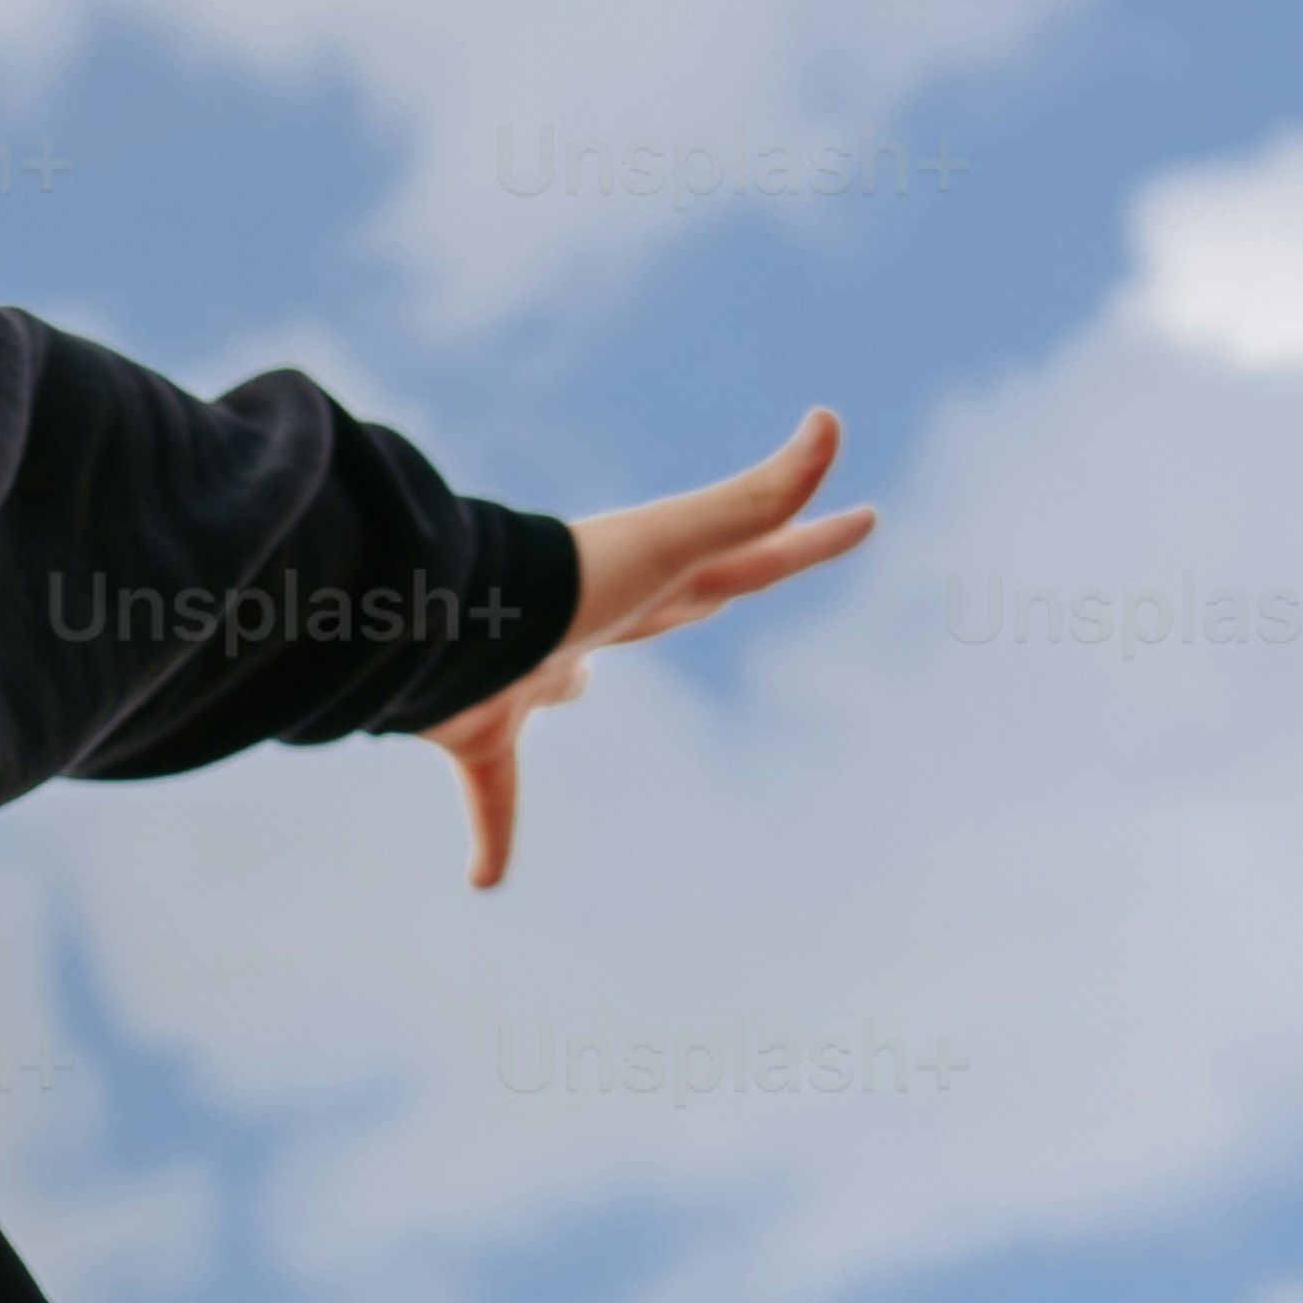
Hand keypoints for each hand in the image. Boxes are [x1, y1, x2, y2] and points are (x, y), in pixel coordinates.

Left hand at [464, 408, 869, 890]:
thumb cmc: (561, 583)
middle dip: (710, 591)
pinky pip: (493, 791)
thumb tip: (831, 420)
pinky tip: (483, 882)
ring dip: (568, 684)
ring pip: (564, 681)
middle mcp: (593, 621)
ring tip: (570, 690)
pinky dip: (492, 835)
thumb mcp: (672, 544)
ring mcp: (535, 666)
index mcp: (649, 583)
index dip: (806, 541)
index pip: (748, 560)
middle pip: (669, 610)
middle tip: (738, 582)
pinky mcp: (479, 725)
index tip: (862, 519)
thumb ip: (755, 498)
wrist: (440, 627)